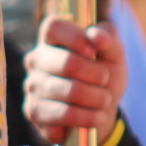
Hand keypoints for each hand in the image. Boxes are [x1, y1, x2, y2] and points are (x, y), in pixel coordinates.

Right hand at [23, 16, 126, 138]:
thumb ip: (108, 37)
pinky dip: (88, 118)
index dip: (76, 37)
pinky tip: (95, 118)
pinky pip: (64, 115)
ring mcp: (32, 86)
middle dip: (98, 75)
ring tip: (104, 101)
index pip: (53, 27)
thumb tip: (97, 37)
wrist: (100, 114)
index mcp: (52, 39)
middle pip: (68, 63)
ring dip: (97, 98)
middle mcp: (36, 60)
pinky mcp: (33, 111)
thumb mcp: (113, 54)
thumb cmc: (103, 78)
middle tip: (105, 81)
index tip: (94, 51)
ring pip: (70, 91)